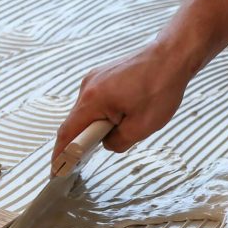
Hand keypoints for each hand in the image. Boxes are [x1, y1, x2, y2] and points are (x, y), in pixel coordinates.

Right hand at [52, 44, 190, 168]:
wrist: (171, 57)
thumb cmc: (160, 87)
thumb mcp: (141, 127)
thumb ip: (118, 142)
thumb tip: (107, 143)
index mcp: (93, 100)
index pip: (68, 133)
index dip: (60, 155)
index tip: (56, 170)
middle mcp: (88, 87)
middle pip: (76, 122)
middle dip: (81, 142)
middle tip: (87, 159)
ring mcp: (95, 79)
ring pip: (88, 112)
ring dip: (97, 126)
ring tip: (119, 131)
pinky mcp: (103, 76)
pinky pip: (96, 101)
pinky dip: (102, 114)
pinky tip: (121, 119)